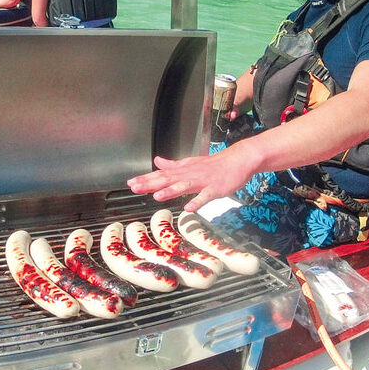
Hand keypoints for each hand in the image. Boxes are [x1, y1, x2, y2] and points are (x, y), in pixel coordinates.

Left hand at [127, 145, 256, 212]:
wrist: (237, 161)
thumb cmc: (214, 165)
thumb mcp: (190, 163)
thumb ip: (173, 165)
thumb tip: (157, 161)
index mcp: (183, 170)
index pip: (161, 174)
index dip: (146, 178)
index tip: (131, 183)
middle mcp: (190, 175)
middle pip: (168, 179)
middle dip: (150, 184)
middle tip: (135, 187)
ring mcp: (202, 182)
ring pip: (184, 186)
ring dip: (170, 191)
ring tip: (157, 196)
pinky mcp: (215, 189)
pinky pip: (205, 196)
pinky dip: (197, 202)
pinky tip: (188, 208)